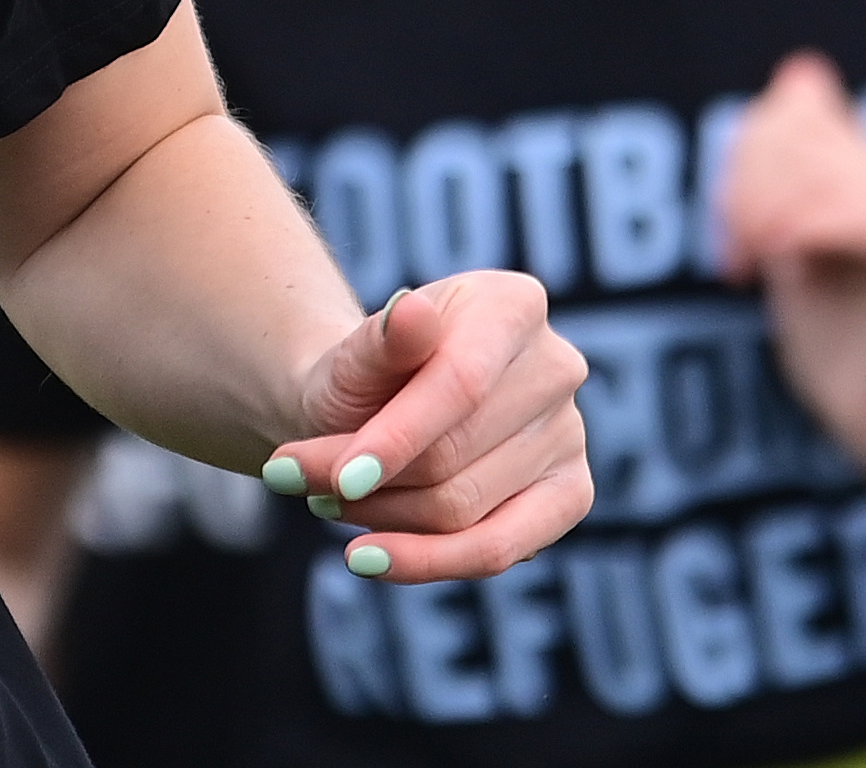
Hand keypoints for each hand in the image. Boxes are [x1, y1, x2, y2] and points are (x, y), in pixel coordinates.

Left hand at [267, 268, 591, 581]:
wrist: (370, 407)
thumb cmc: (363, 376)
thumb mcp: (352, 354)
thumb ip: (380, 341)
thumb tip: (411, 313)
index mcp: (512, 304)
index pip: (460, 384)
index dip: (397, 438)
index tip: (340, 479)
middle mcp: (556, 365)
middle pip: (454, 456)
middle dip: (367, 482)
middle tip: (294, 479)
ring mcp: (571, 433)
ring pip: (464, 509)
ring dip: (382, 518)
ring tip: (327, 500)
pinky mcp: (571, 496)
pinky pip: (501, 550)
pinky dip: (426, 561)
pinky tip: (369, 559)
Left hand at [718, 51, 865, 488]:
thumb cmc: (844, 343)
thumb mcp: (795, 250)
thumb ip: (787, 176)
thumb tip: (803, 75)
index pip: (797, 112)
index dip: (746, 151)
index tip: (729, 226)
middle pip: (809, 137)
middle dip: (751, 183)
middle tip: (739, 248)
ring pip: (841, 171)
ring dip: (777, 207)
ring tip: (756, 257)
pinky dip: (821, 224)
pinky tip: (787, 256)